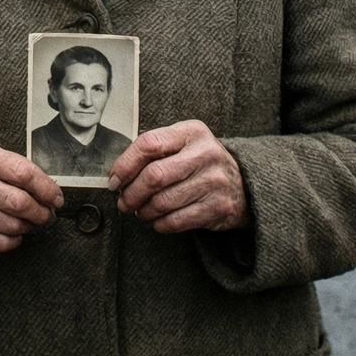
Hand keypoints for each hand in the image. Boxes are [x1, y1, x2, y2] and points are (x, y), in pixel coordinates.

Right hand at [0, 141, 63, 251]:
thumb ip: (18, 169)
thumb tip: (51, 193)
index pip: (23, 173)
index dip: (47, 189)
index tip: (56, 198)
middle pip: (19, 202)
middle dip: (42, 212)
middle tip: (47, 214)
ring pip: (12, 225)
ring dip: (29, 227)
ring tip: (31, 222)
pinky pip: (1, 242)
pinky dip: (15, 239)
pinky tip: (14, 231)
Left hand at [108, 120, 248, 232]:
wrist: (241, 185)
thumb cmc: (198, 163)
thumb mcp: (182, 144)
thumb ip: (153, 151)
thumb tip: (116, 175)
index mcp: (191, 132)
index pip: (149, 144)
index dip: (125, 165)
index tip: (114, 181)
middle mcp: (205, 154)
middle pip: (154, 176)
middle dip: (131, 193)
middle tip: (123, 202)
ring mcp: (214, 181)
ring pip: (163, 201)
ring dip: (144, 211)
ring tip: (140, 211)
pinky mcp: (218, 207)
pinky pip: (177, 220)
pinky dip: (160, 224)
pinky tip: (157, 220)